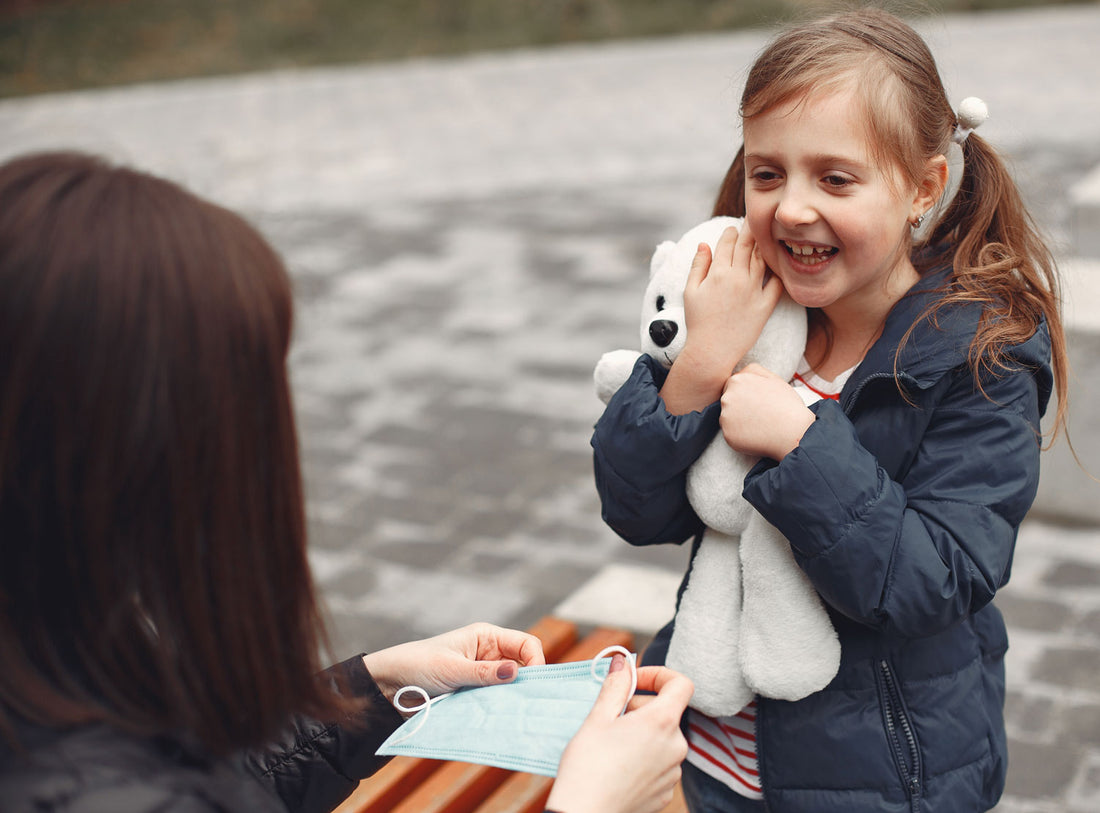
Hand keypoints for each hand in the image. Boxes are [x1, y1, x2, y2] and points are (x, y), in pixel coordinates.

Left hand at [362, 623, 544, 702]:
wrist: (389, 685)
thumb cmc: (417, 665)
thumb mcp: (452, 669)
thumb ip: (484, 672)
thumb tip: (516, 672)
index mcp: (486, 637)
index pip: (526, 644)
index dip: (536, 662)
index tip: (531, 685)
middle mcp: (488, 653)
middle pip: (523, 665)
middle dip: (526, 682)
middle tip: (528, 703)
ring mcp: (483, 673)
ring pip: (510, 685)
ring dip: (511, 697)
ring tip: (512, 711)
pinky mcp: (475, 692)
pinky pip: (496, 698)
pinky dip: (499, 706)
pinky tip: (500, 717)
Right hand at [547, 657, 692, 812]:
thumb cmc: (587, 768)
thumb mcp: (598, 718)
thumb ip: (616, 686)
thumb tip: (624, 661)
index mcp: (662, 723)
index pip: (681, 684)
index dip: (659, 675)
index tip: (634, 681)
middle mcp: (676, 747)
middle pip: (667, 712)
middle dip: (640, 707)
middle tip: (610, 716)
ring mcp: (674, 773)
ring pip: (662, 739)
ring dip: (641, 733)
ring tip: (611, 745)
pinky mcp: (666, 793)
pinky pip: (660, 764)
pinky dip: (643, 757)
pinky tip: (618, 767)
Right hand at [661, 223, 782, 414]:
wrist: (712, 352)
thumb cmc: (697, 322)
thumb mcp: (690, 291)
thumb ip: (698, 265)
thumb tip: (704, 244)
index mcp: (718, 272)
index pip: (727, 242)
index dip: (730, 232)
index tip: (733, 227)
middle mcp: (738, 278)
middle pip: (747, 245)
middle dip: (750, 230)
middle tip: (753, 221)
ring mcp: (754, 291)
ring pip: (762, 260)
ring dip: (763, 247)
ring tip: (765, 238)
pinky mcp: (765, 306)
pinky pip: (777, 284)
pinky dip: (778, 272)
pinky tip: (778, 265)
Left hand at [721, 363, 813, 459]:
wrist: (794, 431)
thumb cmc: (786, 404)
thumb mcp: (773, 378)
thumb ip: (753, 370)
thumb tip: (740, 372)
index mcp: (736, 381)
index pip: (732, 386)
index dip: (746, 394)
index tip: (757, 401)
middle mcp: (726, 398)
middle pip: (728, 402)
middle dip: (740, 407)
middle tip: (760, 414)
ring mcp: (725, 417)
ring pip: (728, 419)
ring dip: (739, 422)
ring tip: (760, 424)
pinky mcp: (728, 435)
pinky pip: (731, 435)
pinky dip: (741, 436)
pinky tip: (756, 435)